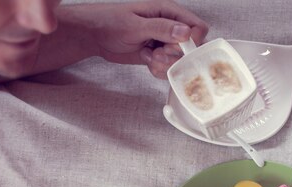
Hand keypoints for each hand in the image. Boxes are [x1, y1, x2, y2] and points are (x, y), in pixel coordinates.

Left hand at [76, 1, 207, 78]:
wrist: (94, 35)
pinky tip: (147, 61)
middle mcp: (170, 26)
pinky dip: (160, 70)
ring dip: (166, 64)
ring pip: (180, 60)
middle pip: (191, 48)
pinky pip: (170, 68)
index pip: (197, 28)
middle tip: (157, 54)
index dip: (192, 41)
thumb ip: (161, 28)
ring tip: (149, 57)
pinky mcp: (159, 55)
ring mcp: (165, 42)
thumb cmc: (110, 22)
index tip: (175, 47)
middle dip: (175, 56)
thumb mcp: (135, 25)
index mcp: (168, 12)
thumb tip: (186, 32)